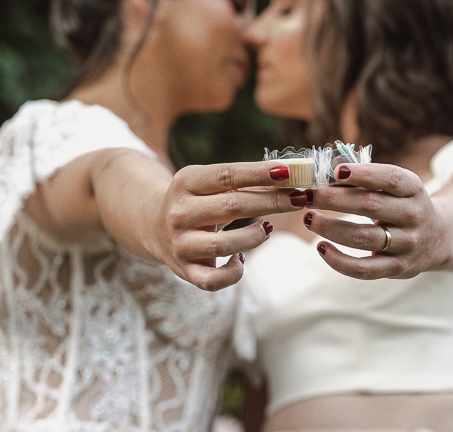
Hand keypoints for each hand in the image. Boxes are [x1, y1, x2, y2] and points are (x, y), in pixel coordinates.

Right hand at [153, 161, 300, 290]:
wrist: (153, 226)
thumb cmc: (196, 200)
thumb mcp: (208, 184)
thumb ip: (242, 182)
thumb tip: (287, 177)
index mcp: (185, 182)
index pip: (227, 175)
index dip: (259, 173)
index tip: (288, 172)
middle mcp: (179, 213)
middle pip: (232, 206)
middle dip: (271, 202)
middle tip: (299, 199)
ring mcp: (181, 244)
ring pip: (224, 245)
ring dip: (254, 237)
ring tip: (268, 229)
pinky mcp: (184, 271)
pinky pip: (212, 281)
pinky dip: (232, 273)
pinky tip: (240, 261)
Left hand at [303, 163, 449, 279]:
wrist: (440, 238)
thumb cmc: (403, 205)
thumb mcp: (397, 188)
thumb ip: (368, 181)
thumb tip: (326, 174)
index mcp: (414, 189)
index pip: (389, 178)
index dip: (363, 173)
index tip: (336, 171)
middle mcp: (413, 215)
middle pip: (370, 206)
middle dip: (333, 199)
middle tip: (307, 194)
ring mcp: (407, 244)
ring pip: (362, 237)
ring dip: (329, 227)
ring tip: (308, 218)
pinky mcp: (398, 268)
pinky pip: (364, 268)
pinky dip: (339, 260)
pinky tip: (321, 247)